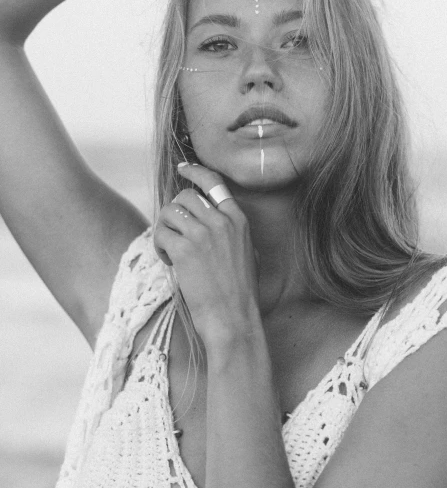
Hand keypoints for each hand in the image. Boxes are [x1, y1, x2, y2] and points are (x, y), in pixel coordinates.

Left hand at [154, 163, 260, 347]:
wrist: (233, 319)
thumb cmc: (239, 293)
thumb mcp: (246, 252)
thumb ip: (230, 231)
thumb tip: (208, 219)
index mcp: (238, 220)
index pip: (213, 182)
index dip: (195, 172)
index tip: (182, 168)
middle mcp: (221, 221)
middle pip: (185, 196)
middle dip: (174, 211)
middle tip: (174, 233)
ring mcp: (202, 234)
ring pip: (169, 211)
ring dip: (164, 228)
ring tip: (171, 250)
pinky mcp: (184, 250)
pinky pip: (160, 234)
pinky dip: (159, 246)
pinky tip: (169, 261)